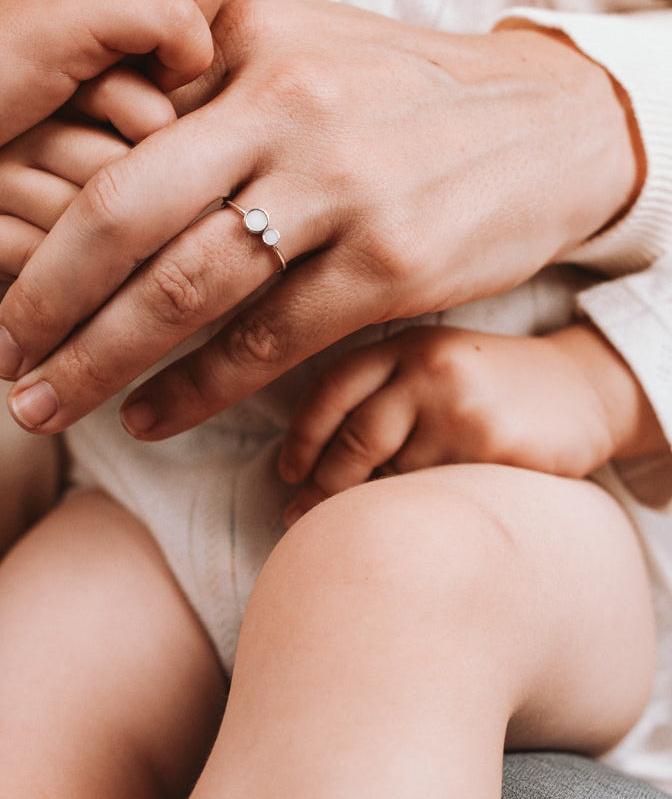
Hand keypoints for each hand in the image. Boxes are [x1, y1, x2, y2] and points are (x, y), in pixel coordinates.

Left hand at [0, 0, 638, 437]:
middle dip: (46, 304)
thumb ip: (202, 74)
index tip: (2, 294)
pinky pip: (268, 342)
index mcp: (248, 52)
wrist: (541, 123)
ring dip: (102, 361)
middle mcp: (287, 115)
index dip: (41, 230)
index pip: (111, 149)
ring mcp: (339, 192)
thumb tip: (101, 129)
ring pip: (188, 290)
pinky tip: (150, 419)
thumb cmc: (398, 86)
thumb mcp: (299, 39)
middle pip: (125, 220)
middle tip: (0, 366)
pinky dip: (198, 389)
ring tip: (46, 410)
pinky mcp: (388, 266)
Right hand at [0, 0, 239, 168]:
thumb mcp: (75, 54)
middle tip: (151, 82)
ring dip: (188, 55)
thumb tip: (200, 73)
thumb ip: (131, 43)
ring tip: (132, 92)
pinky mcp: (77, 6)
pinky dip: (173, 67)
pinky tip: (121, 99)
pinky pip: (178, 19)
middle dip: (204, 34)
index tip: (153, 76)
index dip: (198, 29)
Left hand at [277, 325, 617, 524]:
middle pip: (356, 437)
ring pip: (394, 474)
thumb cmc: (489, 386)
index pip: (333, 389)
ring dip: (368, 505)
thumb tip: (311, 460)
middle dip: (323, 485)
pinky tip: (412, 522)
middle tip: (298, 517)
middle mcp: (429, 370)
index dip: (303, 436)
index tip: (288, 472)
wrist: (584, 388)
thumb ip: (379, 392)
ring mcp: (462, 408)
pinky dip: (415, 513)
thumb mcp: (430, 364)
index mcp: (405, 346)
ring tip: (354, 525)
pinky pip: (435, 494)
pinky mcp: (493, 448)